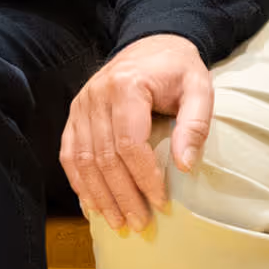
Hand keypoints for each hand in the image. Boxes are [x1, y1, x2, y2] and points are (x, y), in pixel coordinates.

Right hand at [62, 33, 214, 233]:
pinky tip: (92, 204)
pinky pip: (69, 153)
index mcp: (126, 87)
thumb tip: (185, 166)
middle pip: (104, 157)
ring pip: (82, 160)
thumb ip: (195, 124)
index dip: (144, 177)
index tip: (161, 202)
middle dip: (122, 195)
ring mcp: (80, 106)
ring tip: (117, 222)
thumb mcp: (199, 88)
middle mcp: (95, 96)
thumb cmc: (179, 69)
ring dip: (99, 195)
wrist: (152, 45)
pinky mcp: (75, 115)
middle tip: (139, 223)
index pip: (129, 143)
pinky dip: (79, 182)